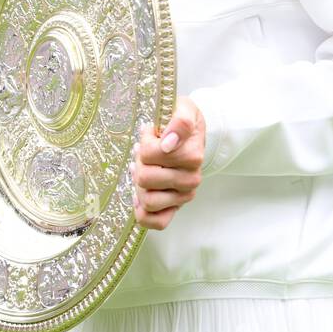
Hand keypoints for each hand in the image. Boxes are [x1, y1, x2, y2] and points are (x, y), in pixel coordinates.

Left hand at [131, 95, 205, 230]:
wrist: (192, 136)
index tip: (151, 134)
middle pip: (145, 178)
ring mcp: (184, 196)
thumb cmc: (182, 121)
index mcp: (193, 155)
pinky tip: (139, 195)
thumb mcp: (184, 109)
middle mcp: (191, 179)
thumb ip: (180, 121)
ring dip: (139, 185)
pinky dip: (143, 212)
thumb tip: (168, 143)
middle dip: (139, 163)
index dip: (145, 142)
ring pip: (148, 201)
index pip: (150, 154)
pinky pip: (157, 222)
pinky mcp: (176, 208)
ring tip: (144, 170)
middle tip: (145, 153)